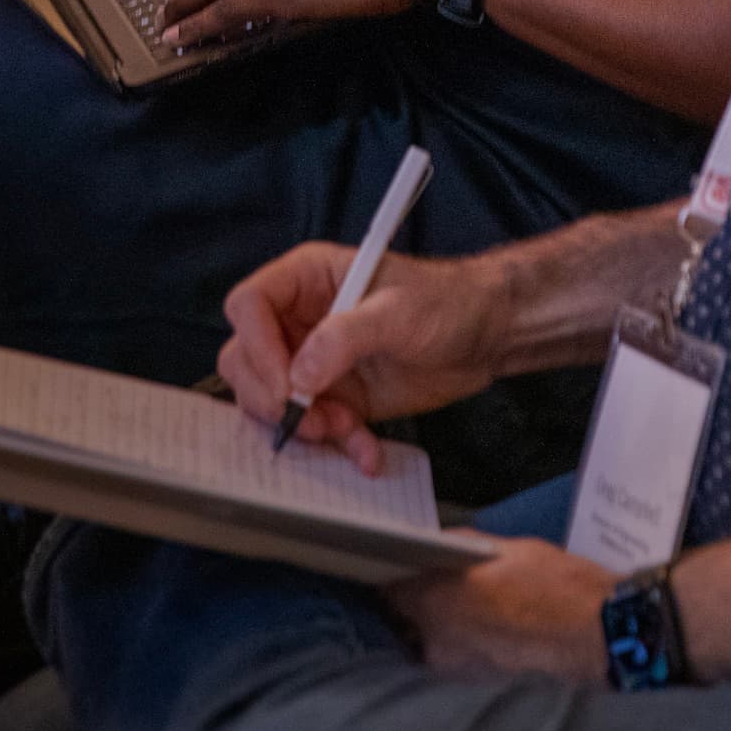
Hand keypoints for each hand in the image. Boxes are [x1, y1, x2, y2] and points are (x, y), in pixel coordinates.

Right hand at [218, 239, 506, 475]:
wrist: (485, 335)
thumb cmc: (446, 302)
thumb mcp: (398, 311)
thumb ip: (345, 336)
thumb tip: (300, 374)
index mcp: (306, 279)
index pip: (249, 305)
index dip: (256, 345)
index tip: (287, 382)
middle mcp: (300, 319)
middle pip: (245, 359)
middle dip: (271, 396)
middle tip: (308, 416)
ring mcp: (313, 362)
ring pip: (271, 401)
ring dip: (304, 425)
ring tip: (345, 429)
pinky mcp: (335, 397)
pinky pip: (313, 428)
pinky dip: (335, 445)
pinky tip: (366, 450)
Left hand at [389, 538, 605, 681]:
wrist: (594, 636)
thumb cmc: (553, 584)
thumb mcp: (510, 549)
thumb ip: (464, 546)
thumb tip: (440, 541)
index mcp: (436, 599)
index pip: (390, 589)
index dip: (395, 575)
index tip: (402, 565)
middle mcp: (436, 639)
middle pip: (407, 617)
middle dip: (419, 600)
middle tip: (442, 582)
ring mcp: (456, 667)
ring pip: (432, 640)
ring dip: (441, 623)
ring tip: (472, 606)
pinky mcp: (476, 683)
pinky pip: (456, 656)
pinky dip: (463, 643)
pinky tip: (489, 629)